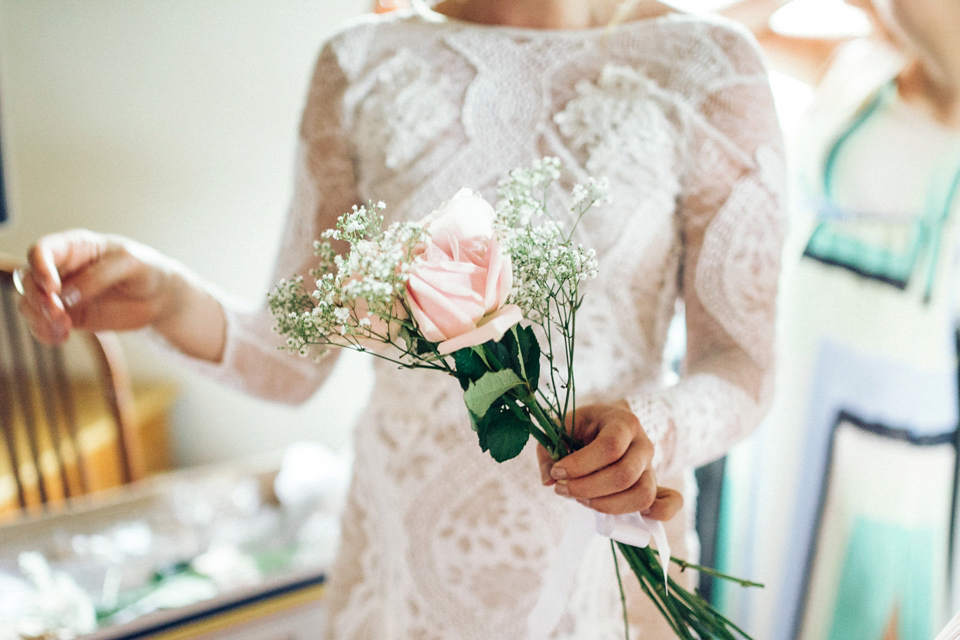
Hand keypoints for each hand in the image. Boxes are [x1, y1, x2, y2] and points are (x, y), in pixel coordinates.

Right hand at [15, 229, 180, 344]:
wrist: (159, 295)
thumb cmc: (145, 269)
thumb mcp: (129, 264)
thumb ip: (98, 276)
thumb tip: (66, 296)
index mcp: (74, 246)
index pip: (41, 251)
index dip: (39, 267)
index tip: (52, 287)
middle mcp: (61, 268)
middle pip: (28, 279)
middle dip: (37, 298)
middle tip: (59, 314)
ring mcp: (61, 294)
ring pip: (29, 304)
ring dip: (38, 318)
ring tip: (63, 328)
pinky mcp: (68, 316)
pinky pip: (43, 325)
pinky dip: (45, 333)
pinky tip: (60, 337)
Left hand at [537, 400, 682, 519]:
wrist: (608, 427)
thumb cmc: (583, 428)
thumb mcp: (562, 428)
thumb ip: (549, 451)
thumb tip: (548, 480)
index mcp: (623, 422)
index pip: (610, 447)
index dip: (581, 465)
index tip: (557, 472)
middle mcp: (643, 445)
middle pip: (624, 475)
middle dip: (588, 488)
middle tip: (562, 489)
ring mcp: (652, 467)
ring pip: (641, 495)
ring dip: (607, 505)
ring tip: (581, 500)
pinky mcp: (655, 486)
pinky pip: (669, 504)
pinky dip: (656, 515)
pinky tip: (623, 513)